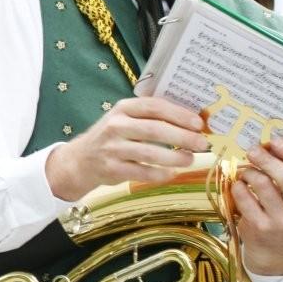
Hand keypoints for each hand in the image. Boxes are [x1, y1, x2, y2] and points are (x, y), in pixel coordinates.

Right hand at [46, 97, 208, 201]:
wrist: (80, 160)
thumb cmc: (112, 137)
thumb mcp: (125, 119)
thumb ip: (151, 117)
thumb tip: (192, 122)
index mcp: (122, 109)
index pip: (154, 107)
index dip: (178, 114)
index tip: (198, 123)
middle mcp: (115, 126)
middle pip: (154, 130)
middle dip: (182, 137)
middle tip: (202, 143)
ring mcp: (112, 149)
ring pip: (150, 153)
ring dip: (175, 157)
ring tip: (190, 159)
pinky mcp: (112, 169)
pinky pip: (143, 173)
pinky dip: (161, 174)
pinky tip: (172, 173)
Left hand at [232, 137, 282, 275]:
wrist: (273, 248)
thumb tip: (273, 143)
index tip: (276, 141)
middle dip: (268, 159)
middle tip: (254, 150)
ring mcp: (281, 222)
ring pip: (264, 185)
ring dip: (251, 172)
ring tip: (246, 170)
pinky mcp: (259, 226)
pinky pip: (245, 198)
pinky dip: (238, 186)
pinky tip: (239, 184)